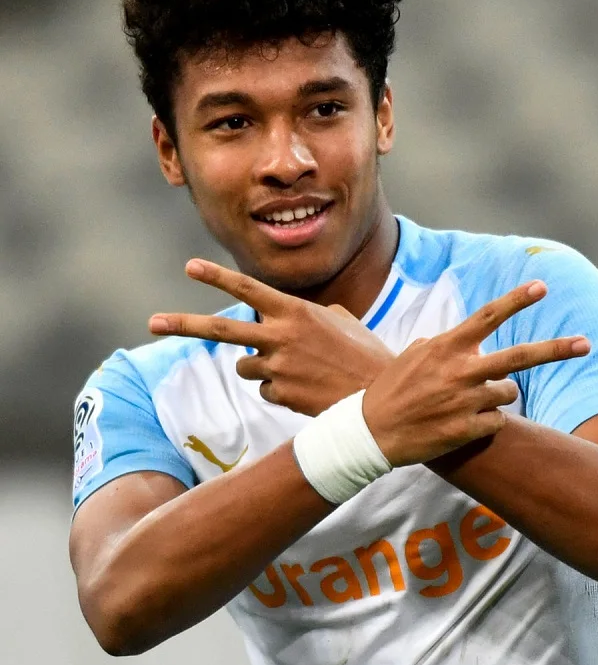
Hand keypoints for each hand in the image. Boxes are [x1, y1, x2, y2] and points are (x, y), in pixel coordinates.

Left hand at [149, 259, 393, 415]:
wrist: (378, 398)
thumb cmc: (366, 356)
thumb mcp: (344, 322)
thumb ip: (315, 314)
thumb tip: (302, 316)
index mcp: (297, 312)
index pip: (248, 288)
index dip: (217, 277)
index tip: (190, 267)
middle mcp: (280, 336)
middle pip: (221, 329)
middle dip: (183, 324)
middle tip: (153, 321)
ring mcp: (277, 366)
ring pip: (245, 366)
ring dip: (262, 368)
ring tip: (299, 372)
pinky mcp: (278, 393)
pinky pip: (266, 390)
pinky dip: (282, 390)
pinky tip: (308, 391)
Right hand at [362, 280, 590, 466]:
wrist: (369, 433)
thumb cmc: (391, 390)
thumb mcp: (413, 355)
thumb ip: (444, 344)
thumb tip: (465, 336)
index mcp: (447, 347)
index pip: (488, 316)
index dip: (517, 300)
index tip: (542, 287)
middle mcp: (460, 371)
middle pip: (519, 357)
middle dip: (556, 349)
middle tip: (586, 344)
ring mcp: (465, 401)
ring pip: (508, 392)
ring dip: (499, 395)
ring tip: (468, 402)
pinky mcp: (467, 430)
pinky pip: (497, 422)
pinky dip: (487, 422)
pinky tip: (462, 423)